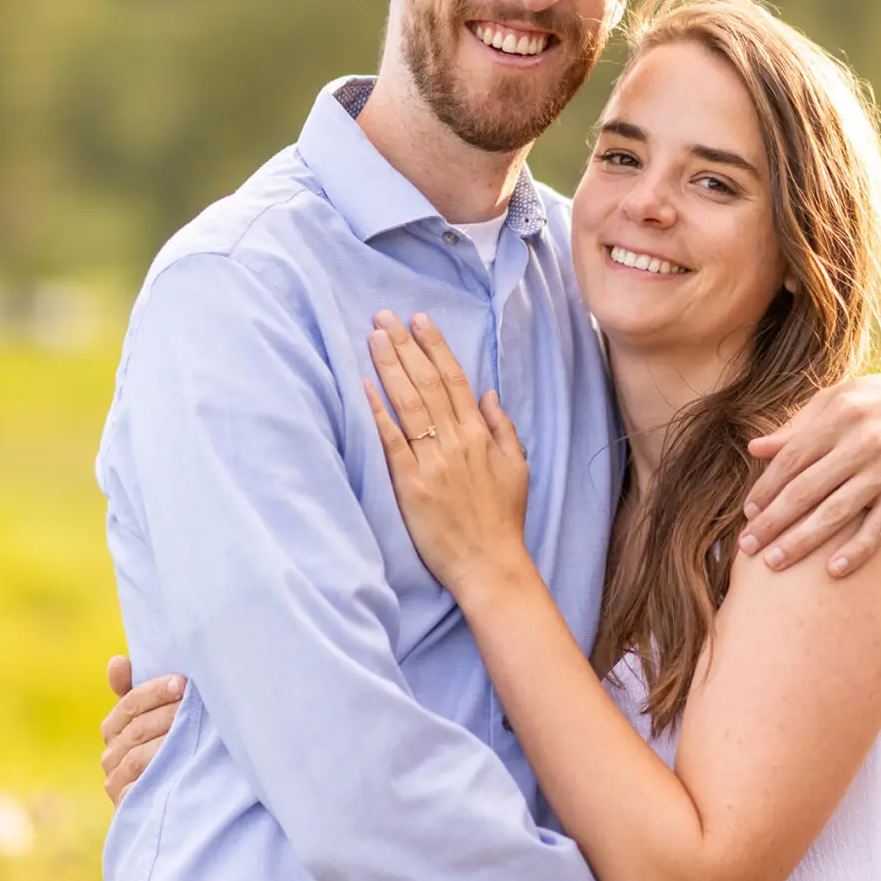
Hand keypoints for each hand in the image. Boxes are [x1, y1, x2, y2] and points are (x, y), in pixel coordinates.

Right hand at [100, 654, 186, 805]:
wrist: (171, 805)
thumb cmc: (163, 751)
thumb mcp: (151, 720)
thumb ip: (134, 691)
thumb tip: (117, 661)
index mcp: (112, 728)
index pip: (129, 704)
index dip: (154, 692)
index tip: (181, 683)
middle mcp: (110, 755)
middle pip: (136, 729)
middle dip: (166, 714)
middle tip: (193, 703)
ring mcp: (116, 782)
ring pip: (137, 757)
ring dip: (166, 742)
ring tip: (194, 732)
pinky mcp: (127, 807)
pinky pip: (140, 788)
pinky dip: (160, 776)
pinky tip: (183, 766)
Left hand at [362, 311, 529, 596]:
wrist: (491, 565)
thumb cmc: (502, 520)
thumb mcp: (517, 468)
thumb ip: (503, 429)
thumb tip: (489, 394)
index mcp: (480, 435)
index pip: (454, 379)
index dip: (435, 347)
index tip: (418, 320)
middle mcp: (456, 442)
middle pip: (427, 383)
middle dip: (404, 346)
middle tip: (383, 316)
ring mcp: (432, 462)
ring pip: (408, 403)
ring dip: (389, 367)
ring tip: (373, 337)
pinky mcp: (411, 484)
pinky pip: (392, 440)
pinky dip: (377, 411)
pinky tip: (363, 386)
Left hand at [741, 366, 880, 575]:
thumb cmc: (876, 402)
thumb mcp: (835, 400)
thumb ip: (796, 427)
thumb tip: (754, 448)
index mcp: (837, 419)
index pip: (790, 460)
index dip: (766, 489)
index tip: (747, 514)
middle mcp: (861, 444)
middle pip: (806, 490)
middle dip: (773, 521)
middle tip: (748, 546)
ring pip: (836, 512)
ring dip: (802, 541)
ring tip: (774, 563)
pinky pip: (880, 526)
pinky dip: (858, 549)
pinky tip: (834, 571)